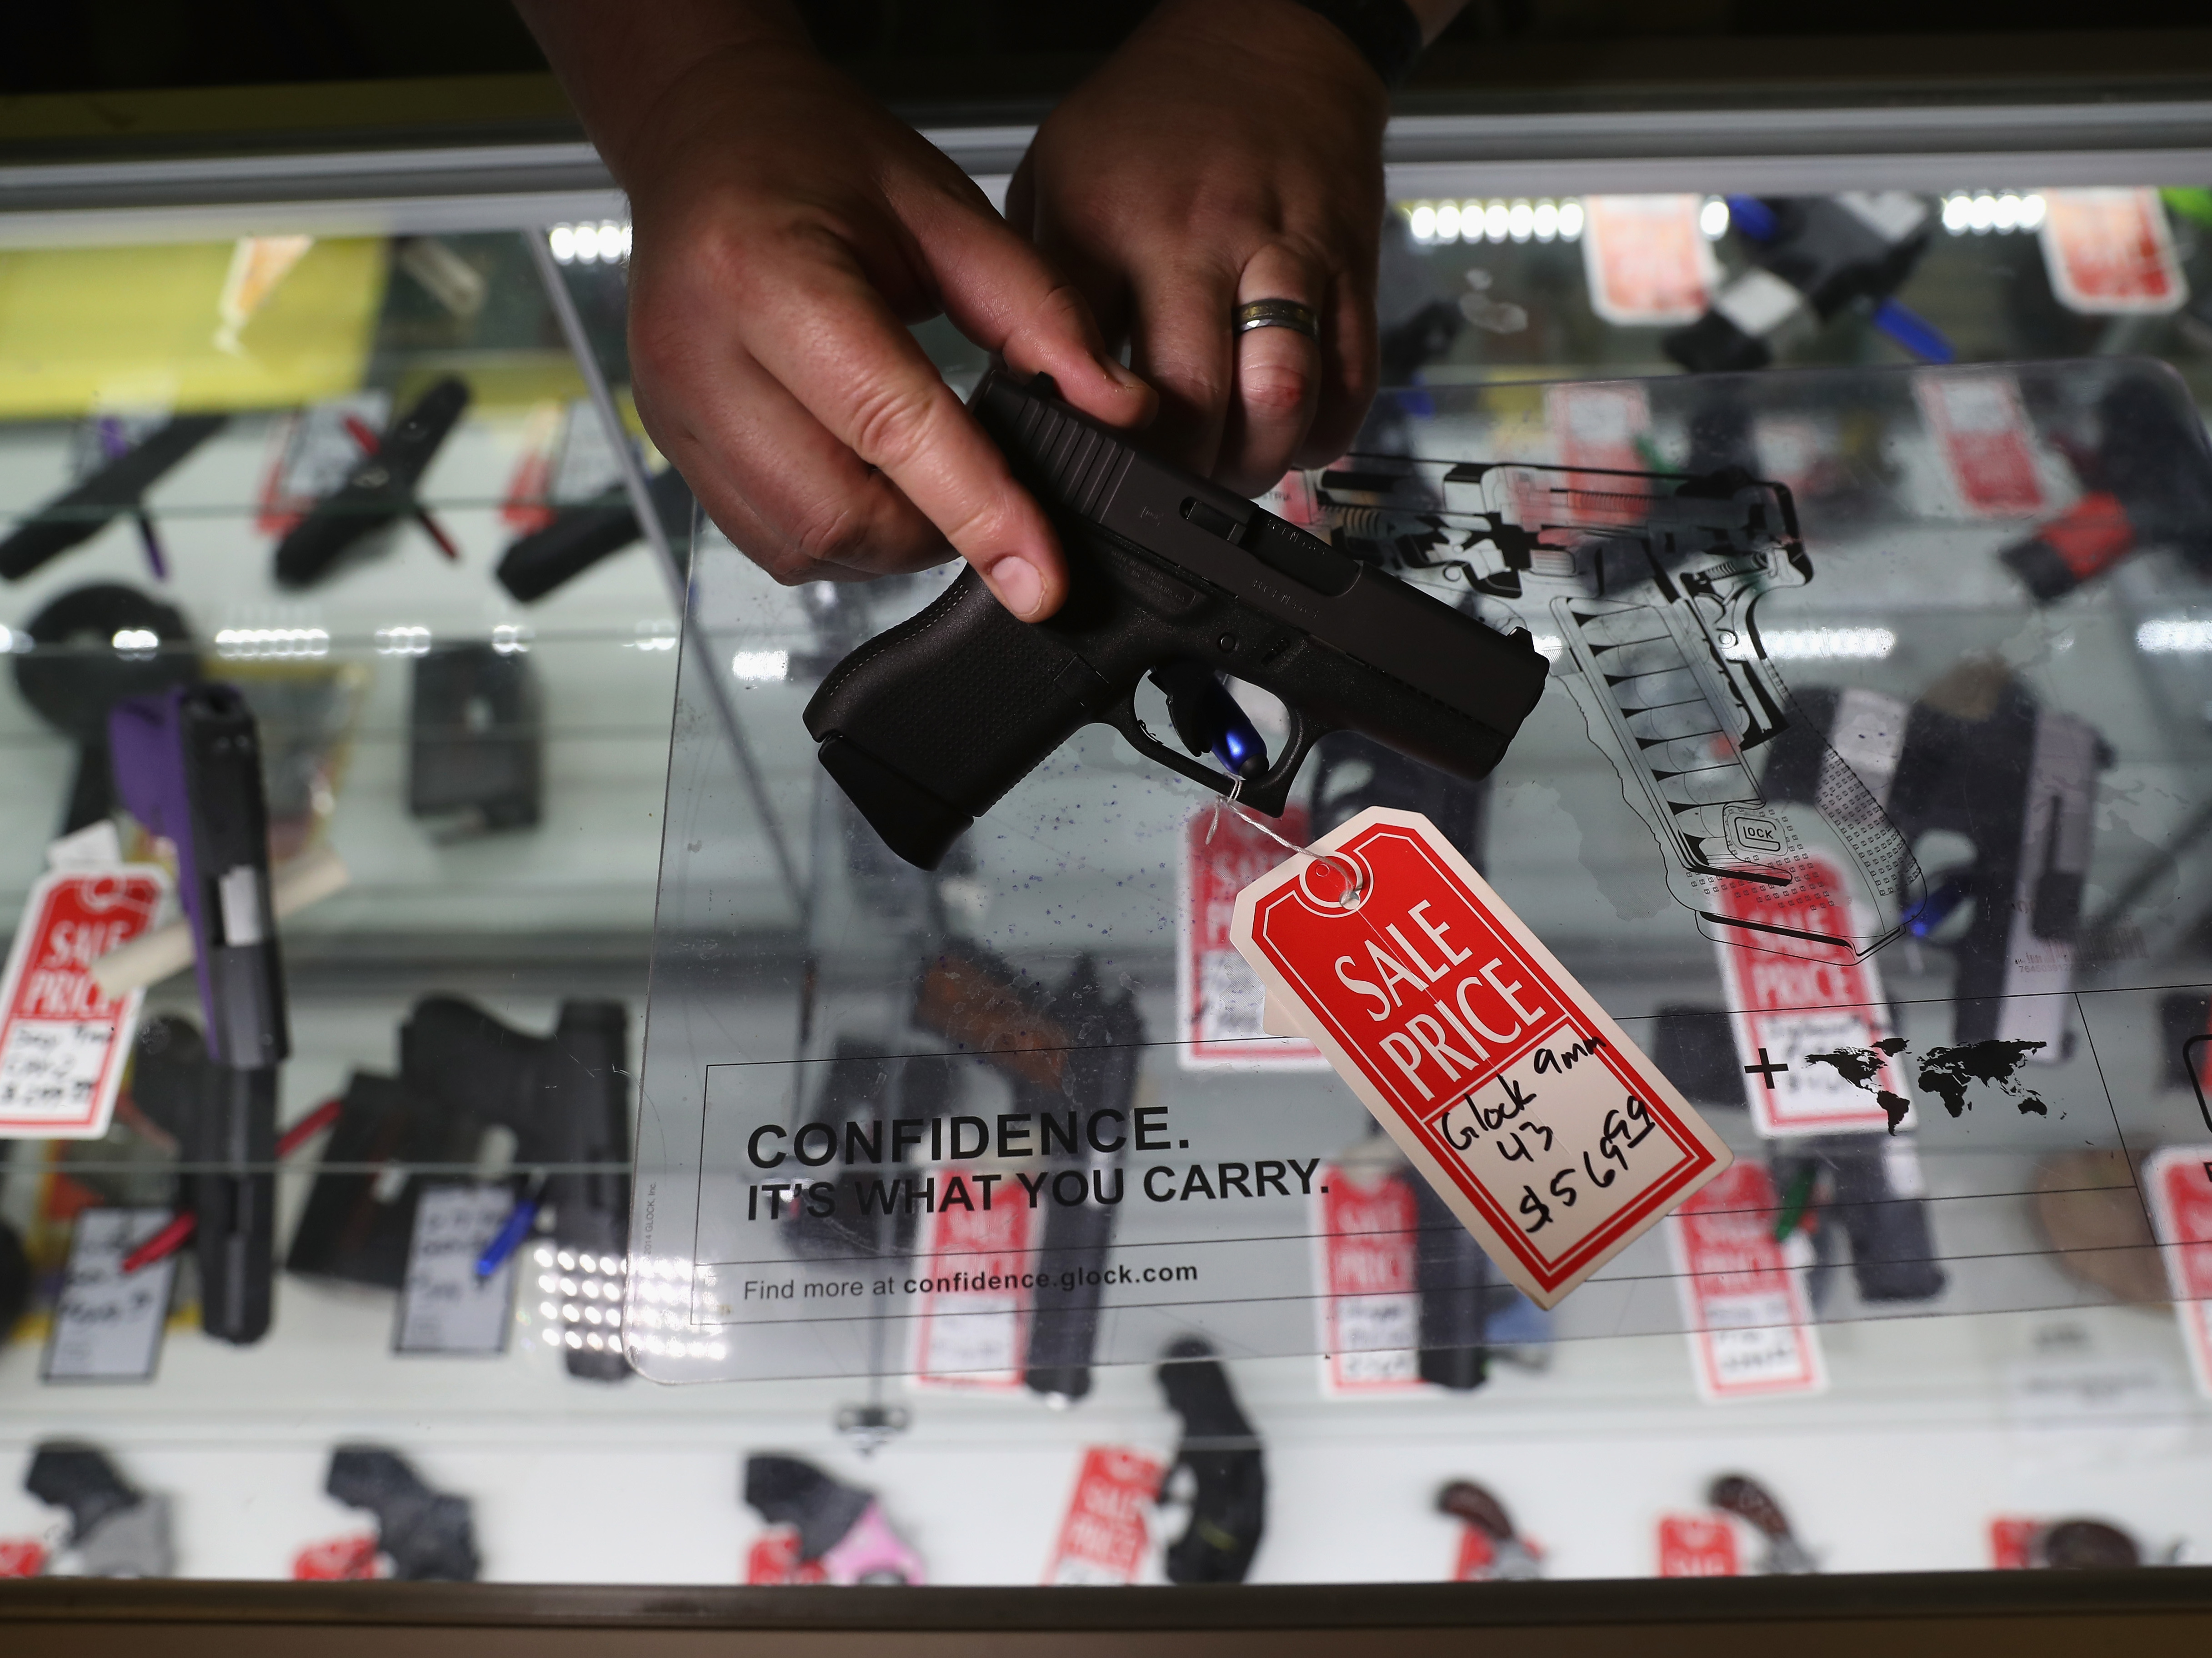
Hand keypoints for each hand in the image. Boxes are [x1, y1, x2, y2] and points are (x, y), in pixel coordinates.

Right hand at [524, 5, 1152, 619]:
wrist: (706, 133)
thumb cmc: (812, 153)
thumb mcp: (943, 209)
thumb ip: (1036, 312)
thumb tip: (1117, 407)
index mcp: (768, 272)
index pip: (890, 425)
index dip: (978, 511)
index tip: (1041, 580)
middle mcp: (701, 352)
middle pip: (838, 514)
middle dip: (932, 532)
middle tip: (981, 492)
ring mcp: (676, 410)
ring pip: (800, 545)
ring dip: (884, 542)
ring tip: (922, 479)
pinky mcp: (673, 447)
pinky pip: (766, 540)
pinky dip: (833, 534)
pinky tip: (864, 478)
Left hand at [1005, 0, 1388, 495]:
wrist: (1266, 37)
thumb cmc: (1151, 122)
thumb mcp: (1056, 180)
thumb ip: (1042, 286)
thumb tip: (1029, 398)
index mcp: (1106, 223)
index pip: (1084, 363)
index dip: (1084, 439)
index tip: (1081, 471)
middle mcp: (1197, 238)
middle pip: (1193, 400)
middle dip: (1180, 474)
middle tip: (1167, 490)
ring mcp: (1282, 252)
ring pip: (1281, 396)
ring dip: (1256, 460)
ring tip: (1232, 467)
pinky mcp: (1349, 264)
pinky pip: (1352, 378)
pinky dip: (1324, 432)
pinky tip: (1293, 435)